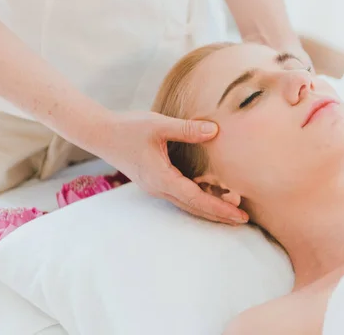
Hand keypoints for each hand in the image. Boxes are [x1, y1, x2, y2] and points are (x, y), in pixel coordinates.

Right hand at [98, 111, 248, 224]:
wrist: (100, 133)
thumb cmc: (128, 128)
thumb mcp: (159, 125)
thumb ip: (187, 129)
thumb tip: (215, 130)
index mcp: (161, 178)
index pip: (196, 198)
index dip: (219, 207)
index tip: (239, 214)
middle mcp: (159, 187)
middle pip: (194, 207)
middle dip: (218, 214)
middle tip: (243, 219)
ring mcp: (156, 186)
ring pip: (187, 203)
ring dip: (209, 208)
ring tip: (232, 208)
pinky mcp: (155, 181)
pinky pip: (180, 195)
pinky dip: (198, 198)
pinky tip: (211, 193)